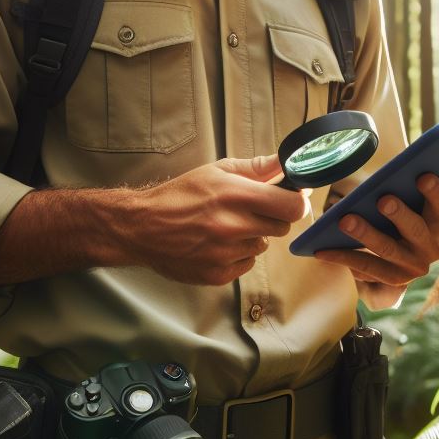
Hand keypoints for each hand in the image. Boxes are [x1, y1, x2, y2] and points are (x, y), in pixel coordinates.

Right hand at [117, 155, 309, 285]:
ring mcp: (226, 254)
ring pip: (263, 245)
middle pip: (281, 227)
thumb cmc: (181, 195)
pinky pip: (246, 264)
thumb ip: (256, 168)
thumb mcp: (216, 171)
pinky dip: (238, 255)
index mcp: (235, 195)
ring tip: (226, 227)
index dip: (296, 201)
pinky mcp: (218, 275)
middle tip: (252, 210)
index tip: (290, 199)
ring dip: (252, 236)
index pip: (291, 206)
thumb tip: (287, 164)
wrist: (142, 227)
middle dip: (272, 217)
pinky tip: (217, 244)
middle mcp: (233, 226)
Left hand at [312, 174, 438, 289]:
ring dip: (366, 234)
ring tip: (345, 220)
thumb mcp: (408, 205)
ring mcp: (412, 269)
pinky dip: (343, 257)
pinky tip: (322, 250)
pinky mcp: (392, 282)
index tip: (423, 176)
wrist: (402, 260)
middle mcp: (430, 249)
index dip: (435, 192)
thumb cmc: (399, 217)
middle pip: (415, 230)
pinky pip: (366, 268)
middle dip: (399, 214)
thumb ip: (402, 193)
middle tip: (383, 199)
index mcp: (438, 223)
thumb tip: (380, 180)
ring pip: (388, 251)